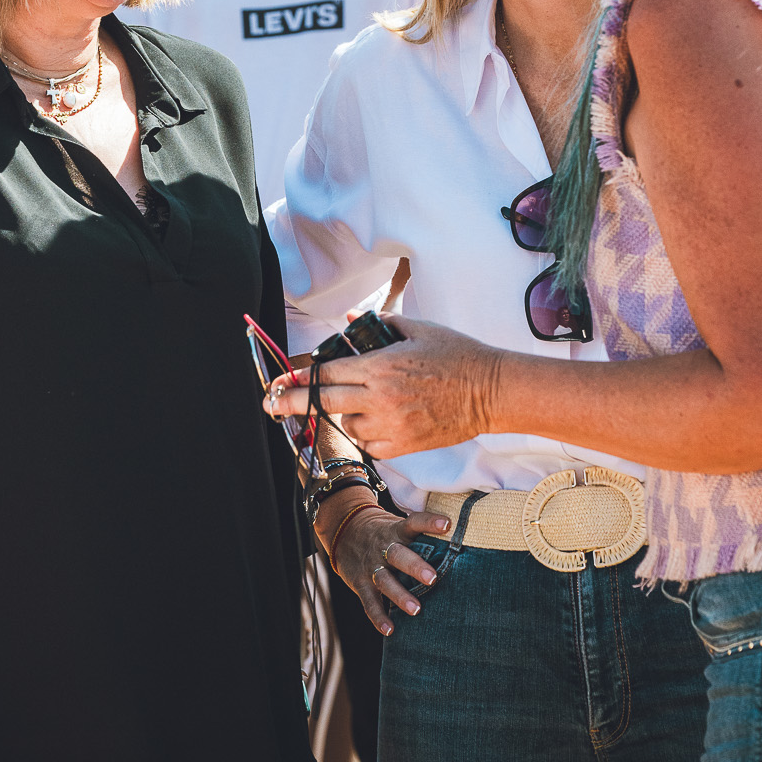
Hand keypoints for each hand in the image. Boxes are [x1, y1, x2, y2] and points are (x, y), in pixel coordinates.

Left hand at [264, 315, 499, 457]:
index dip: (300, 377)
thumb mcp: (417, 328)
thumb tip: (350, 316)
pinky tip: (369, 422)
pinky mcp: (405, 444)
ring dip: (340, 415)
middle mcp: (380, 398)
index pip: (327, 372)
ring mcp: (392, 424)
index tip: (281, 381)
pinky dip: (363, 435)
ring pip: (346, 425)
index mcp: (380, 366)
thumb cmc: (457, 354)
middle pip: (323, 401)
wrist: (491, 391)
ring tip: (350, 405)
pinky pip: (369, 444)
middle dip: (292, 403)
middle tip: (270, 405)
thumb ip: (379, 324)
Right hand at [314, 490, 448, 635]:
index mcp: (395, 531)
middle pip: (397, 555)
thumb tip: (459, 545)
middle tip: (432, 578)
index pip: (413, 523)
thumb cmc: (383, 533)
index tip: (447, 524)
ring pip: (384, 580)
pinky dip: (378, 616)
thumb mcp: (397, 526)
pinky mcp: (359, 583)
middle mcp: (382, 547)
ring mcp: (370, 566)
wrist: (343, 530)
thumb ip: (421, 537)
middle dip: (414, 566)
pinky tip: (390, 630)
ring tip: (416, 610)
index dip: (429, 523)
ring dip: (400, 595)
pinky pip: (369, 601)